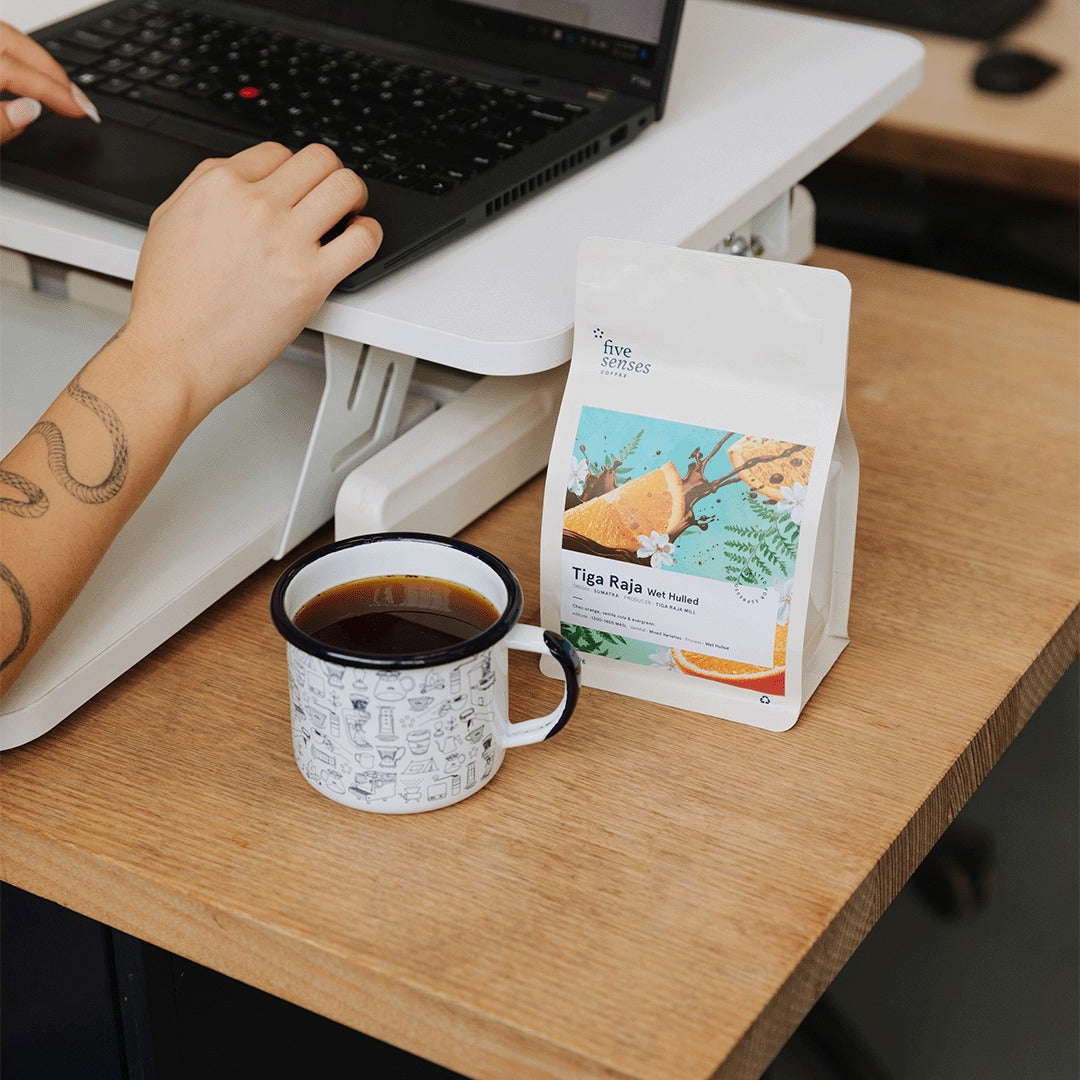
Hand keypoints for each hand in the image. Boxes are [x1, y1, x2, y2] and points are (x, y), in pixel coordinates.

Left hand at [0, 22, 98, 142]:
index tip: (83, 111)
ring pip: (4, 39)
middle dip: (53, 72)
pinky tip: (25, 74)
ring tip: (60, 87)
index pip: (18, 71)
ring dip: (35, 62)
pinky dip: (13, 57)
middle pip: (13, 43)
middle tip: (82, 99)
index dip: (55, 92)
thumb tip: (30, 111)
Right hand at [124, 141, 382, 426]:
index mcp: (218, 183)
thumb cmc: (169, 302)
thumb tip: (242, 182)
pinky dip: (369, 235)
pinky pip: (363, 238)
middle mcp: (255, 204)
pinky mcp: (311, 278)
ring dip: (355, 198)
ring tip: (350, 215)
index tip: (298, 190)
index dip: (293, 171)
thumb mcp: (170, 220)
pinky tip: (357, 243)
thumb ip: (209, 192)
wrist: (174, 351)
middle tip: (333, 196)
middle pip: (319, 160)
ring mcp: (285, 239)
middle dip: (330, 175)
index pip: (278, 152)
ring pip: (345, 187)